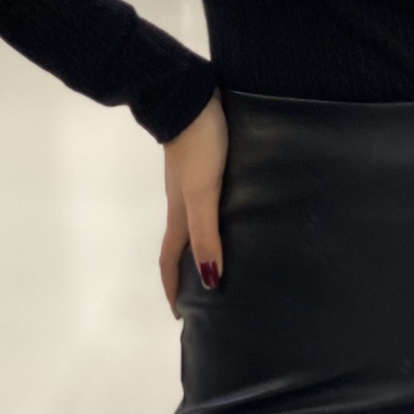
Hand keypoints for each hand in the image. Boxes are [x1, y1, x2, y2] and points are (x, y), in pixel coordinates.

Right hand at [159, 88, 228, 316]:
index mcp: (179, 214)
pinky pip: (212, 203)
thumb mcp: (203, 194)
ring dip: (207, 245)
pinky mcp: (207, 165)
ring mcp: (194, 183)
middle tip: (210, 295)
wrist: (190, 98)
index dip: (174, 288)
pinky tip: (240, 216)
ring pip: (199, 223)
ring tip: (229, 262)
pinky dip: (220, 219)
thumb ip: (206, 233)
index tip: (182, 314)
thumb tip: (210, 281)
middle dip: (191, 272)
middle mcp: (183, 203)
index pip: (172, 260)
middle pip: (184, 245)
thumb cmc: (198, 149)